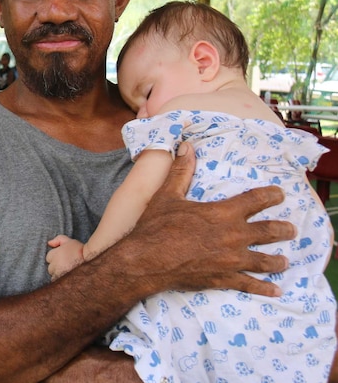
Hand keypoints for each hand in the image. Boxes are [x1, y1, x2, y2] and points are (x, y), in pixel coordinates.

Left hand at [46, 235, 84, 280]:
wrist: (92, 260)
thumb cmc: (80, 249)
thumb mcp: (69, 240)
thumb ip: (58, 239)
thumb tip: (49, 243)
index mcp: (56, 254)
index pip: (48, 258)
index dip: (55, 257)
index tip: (63, 258)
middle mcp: (56, 264)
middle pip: (50, 268)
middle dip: (55, 267)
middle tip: (65, 265)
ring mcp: (59, 273)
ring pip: (53, 276)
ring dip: (58, 274)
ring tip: (67, 271)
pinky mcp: (64, 281)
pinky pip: (58, 283)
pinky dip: (61, 281)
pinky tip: (68, 278)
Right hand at [117, 142, 293, 297]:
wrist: (146, 260)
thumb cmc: (156, 227)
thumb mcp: (167, 195)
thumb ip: (181, 171)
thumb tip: (186, 146)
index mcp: (222, 213)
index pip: (255, 200)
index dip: (271, 196)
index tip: (280, 195)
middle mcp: (233, 236)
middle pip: (269, 232)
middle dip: (283, 230)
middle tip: (291, 230)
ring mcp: (231, 260)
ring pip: (265, 261)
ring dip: (277, 261)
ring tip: (284, 261)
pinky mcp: (224, 279)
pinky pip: (250, 285)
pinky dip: (264, 289)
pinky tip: (274, 291)